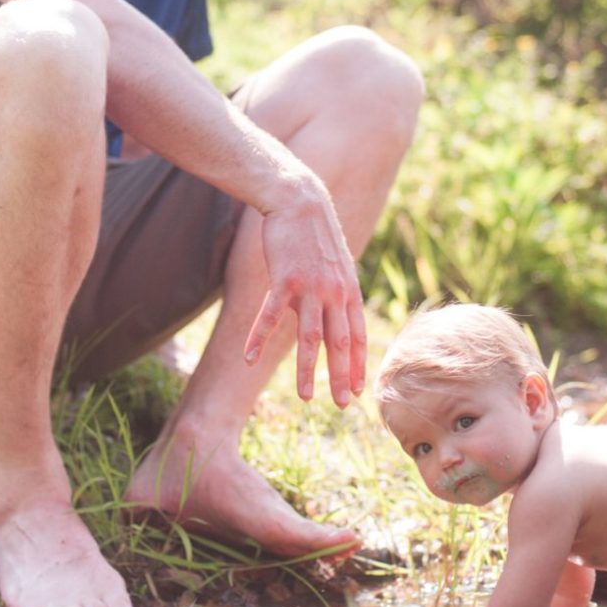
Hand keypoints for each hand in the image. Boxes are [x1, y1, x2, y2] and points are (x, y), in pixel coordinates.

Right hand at [243, 182, 366, 406]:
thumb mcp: (338, 264)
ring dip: (308, 370)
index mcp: (348, 291)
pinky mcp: (284, 279)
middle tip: (341, 404)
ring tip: (307, 398)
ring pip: (310, 337)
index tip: (357, 390)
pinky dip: (259, 339)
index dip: (357, 365)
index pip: (357, 336)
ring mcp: (310, 287)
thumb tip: (342, 316)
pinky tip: (249, 360)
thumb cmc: (316, 236)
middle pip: (339, 342)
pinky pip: (270, 317)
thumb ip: (340, 292)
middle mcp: (334, 293)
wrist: (299, 202)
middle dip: (340, 376)